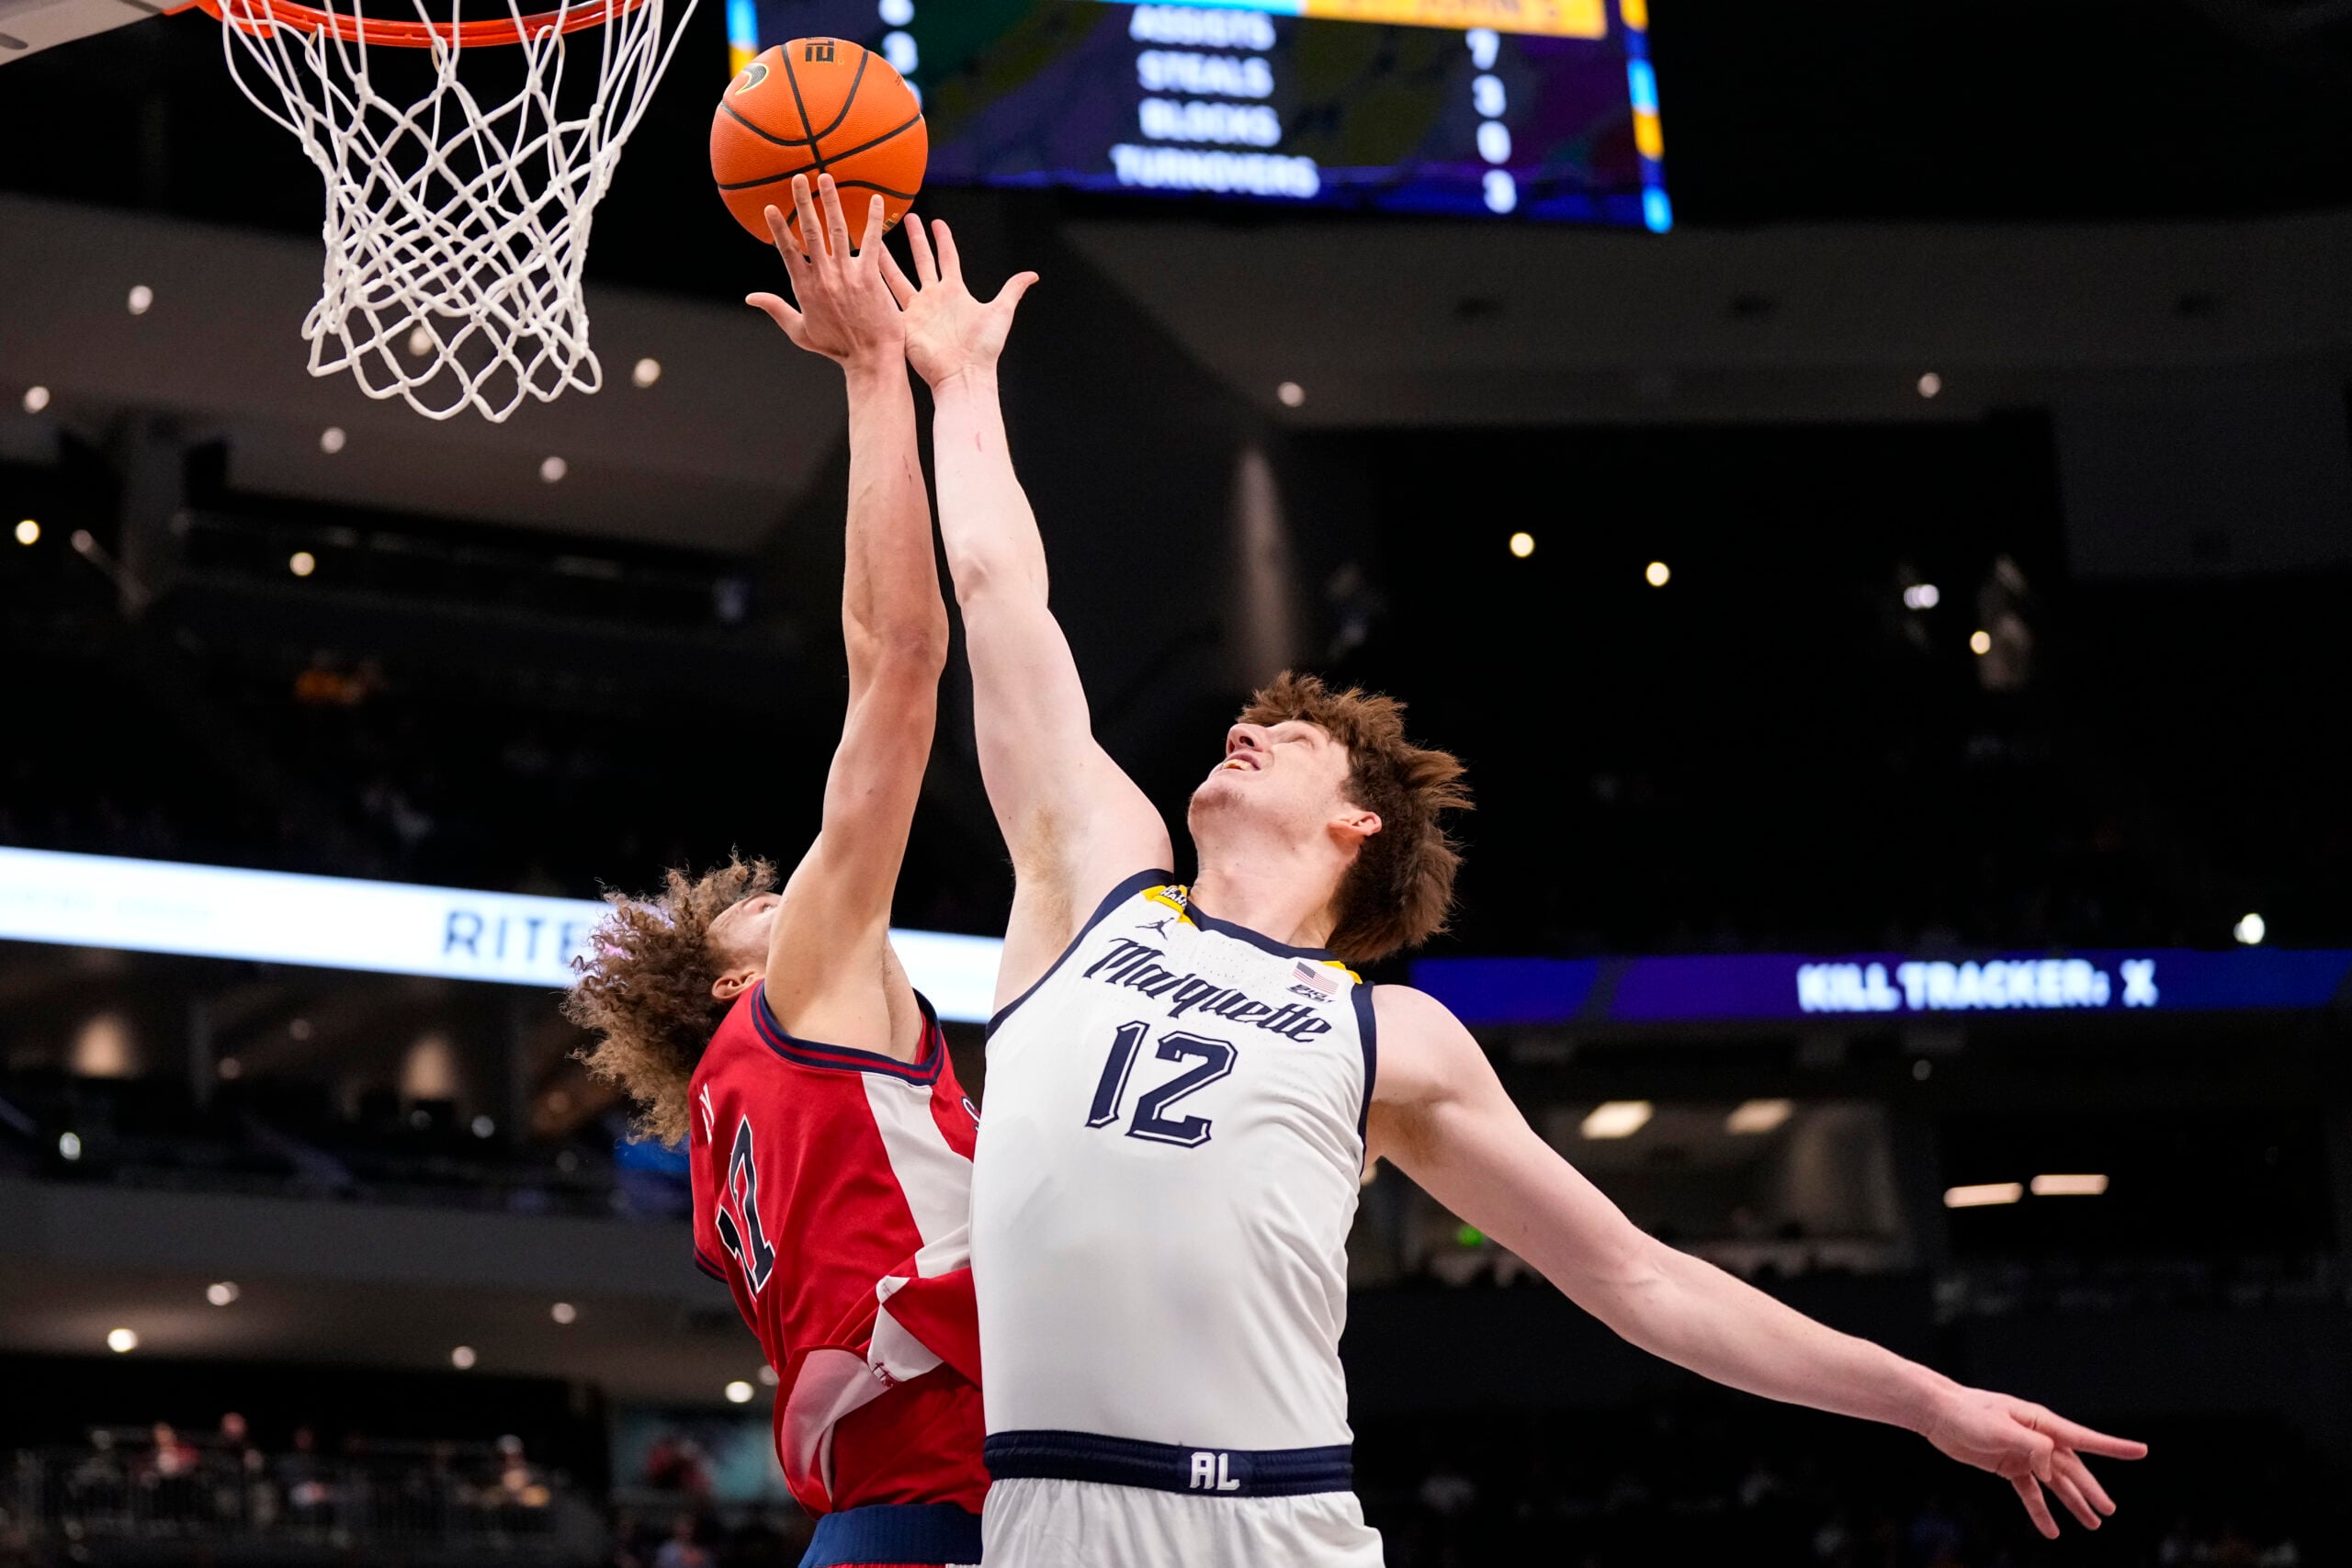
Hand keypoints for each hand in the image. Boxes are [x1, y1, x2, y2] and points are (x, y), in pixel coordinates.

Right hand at [745, 173, 903, 369]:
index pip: (787, 250)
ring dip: (831, 202)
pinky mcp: (870, 277)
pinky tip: (874, 198)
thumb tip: (750, 297)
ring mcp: (847, 275)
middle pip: (809, 232)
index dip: (778, 227)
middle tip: (797, 178)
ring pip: (837, 231)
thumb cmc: (837, 348)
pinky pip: (871, 242)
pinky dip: (872, 219)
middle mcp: (823, 277)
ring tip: (826, 178)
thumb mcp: (800, 332)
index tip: (770, 206)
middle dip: (802, 203)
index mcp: (804, 288)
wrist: (870, 359)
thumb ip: (776, 309)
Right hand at [878, 213, 1036, 386]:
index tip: (937, 222)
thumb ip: (1012, 290)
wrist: (964, 374)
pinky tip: (862, 271)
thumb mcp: (1001, 312)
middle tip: (905, 217)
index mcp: (955, 292)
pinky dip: (875, 286)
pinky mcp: (904, 323)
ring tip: (873, 239)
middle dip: (915, 239)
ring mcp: (917, 310)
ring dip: (886, 258)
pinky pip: (887, 300)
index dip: (943, 239)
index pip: (947, 258)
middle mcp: (934, 298)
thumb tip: (1032, 275)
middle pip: (922, 261)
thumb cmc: (984, 348)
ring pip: (897, 277)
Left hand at [1922, 1386, 2145, 1538]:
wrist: (1938, 1414)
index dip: (2114, 1447)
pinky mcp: (2008, 1465)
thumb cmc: (1968, 1413)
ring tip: (2092, 1525)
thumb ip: (2032, 1448)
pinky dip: (2040, 1510)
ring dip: (2072, 1503)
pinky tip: (2051, 1530)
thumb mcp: (2001, 1428)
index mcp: (2041, 1423)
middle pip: (2072, 1468)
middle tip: (2109, 1512)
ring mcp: (2024, 1453)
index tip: (2141, 1451)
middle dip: (2091, 1490)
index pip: (2084, 1438)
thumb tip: (2052, 1470)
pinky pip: (2030, 1492)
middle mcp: (2038, 1439)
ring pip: (2055, 1482)